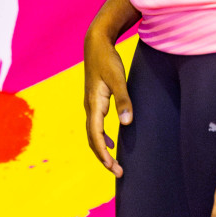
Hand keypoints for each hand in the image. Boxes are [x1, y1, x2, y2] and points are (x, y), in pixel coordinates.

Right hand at [83, 27, 131, 176]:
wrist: (95, 43)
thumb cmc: (108, 60)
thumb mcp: (118, 79)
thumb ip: (123, 100)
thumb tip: (126, 124)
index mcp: (94, 104)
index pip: (95, 136)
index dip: (103, 154)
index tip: (113, 168)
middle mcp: (89, 107)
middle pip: (92, 139)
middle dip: (103, 158)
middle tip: (118, 173)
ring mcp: (90, 104)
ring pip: (93, 134)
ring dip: (102, 150)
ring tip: (114, 164)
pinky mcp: (94, 101)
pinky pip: (95, 126)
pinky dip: (101, 138)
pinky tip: (111, 142)